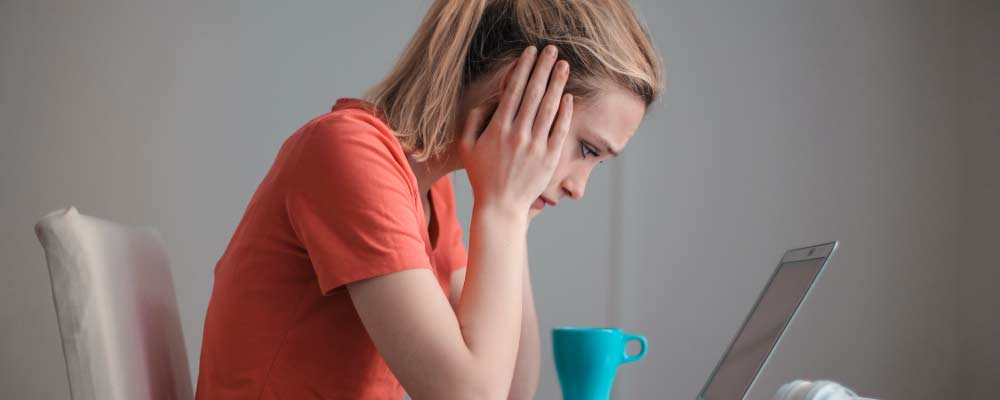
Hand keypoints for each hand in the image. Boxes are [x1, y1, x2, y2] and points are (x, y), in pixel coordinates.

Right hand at [458, 45, 573, 217]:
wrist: (500, 206)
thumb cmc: (481, 175)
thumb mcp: (466, 146)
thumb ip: (473, 120)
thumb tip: (488, 100)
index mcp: (497, 129)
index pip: (513, 90)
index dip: (523, 68)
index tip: (530, 52)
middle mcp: (518, 135)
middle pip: (533, 94)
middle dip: (543, 68)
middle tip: (552, 50)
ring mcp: (535, 147)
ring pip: (549, 108)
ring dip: (557, 84)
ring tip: (564, 66)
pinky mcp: (549, 159)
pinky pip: (560, 130)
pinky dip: (565, 112)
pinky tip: (568, 96)